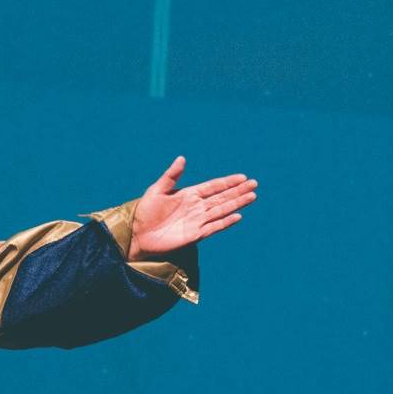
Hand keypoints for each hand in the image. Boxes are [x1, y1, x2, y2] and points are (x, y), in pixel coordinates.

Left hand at [129, 156, 256, 260]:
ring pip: (221, 210)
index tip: (243, 177)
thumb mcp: (156, 191)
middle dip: (238, 191)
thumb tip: (182, 158)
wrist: (138, 235)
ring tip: (252, 196)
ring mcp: (197, 221)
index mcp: (188, 195)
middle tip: (254, 184)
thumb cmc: (144, 212)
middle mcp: (196, 207)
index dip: (227, 182)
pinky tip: (237, 216)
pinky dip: (225, 222)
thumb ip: (171, 176)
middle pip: (221, 197)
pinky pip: (214, 227)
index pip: (213, 187)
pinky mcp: (195, 235)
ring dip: (236, 204)